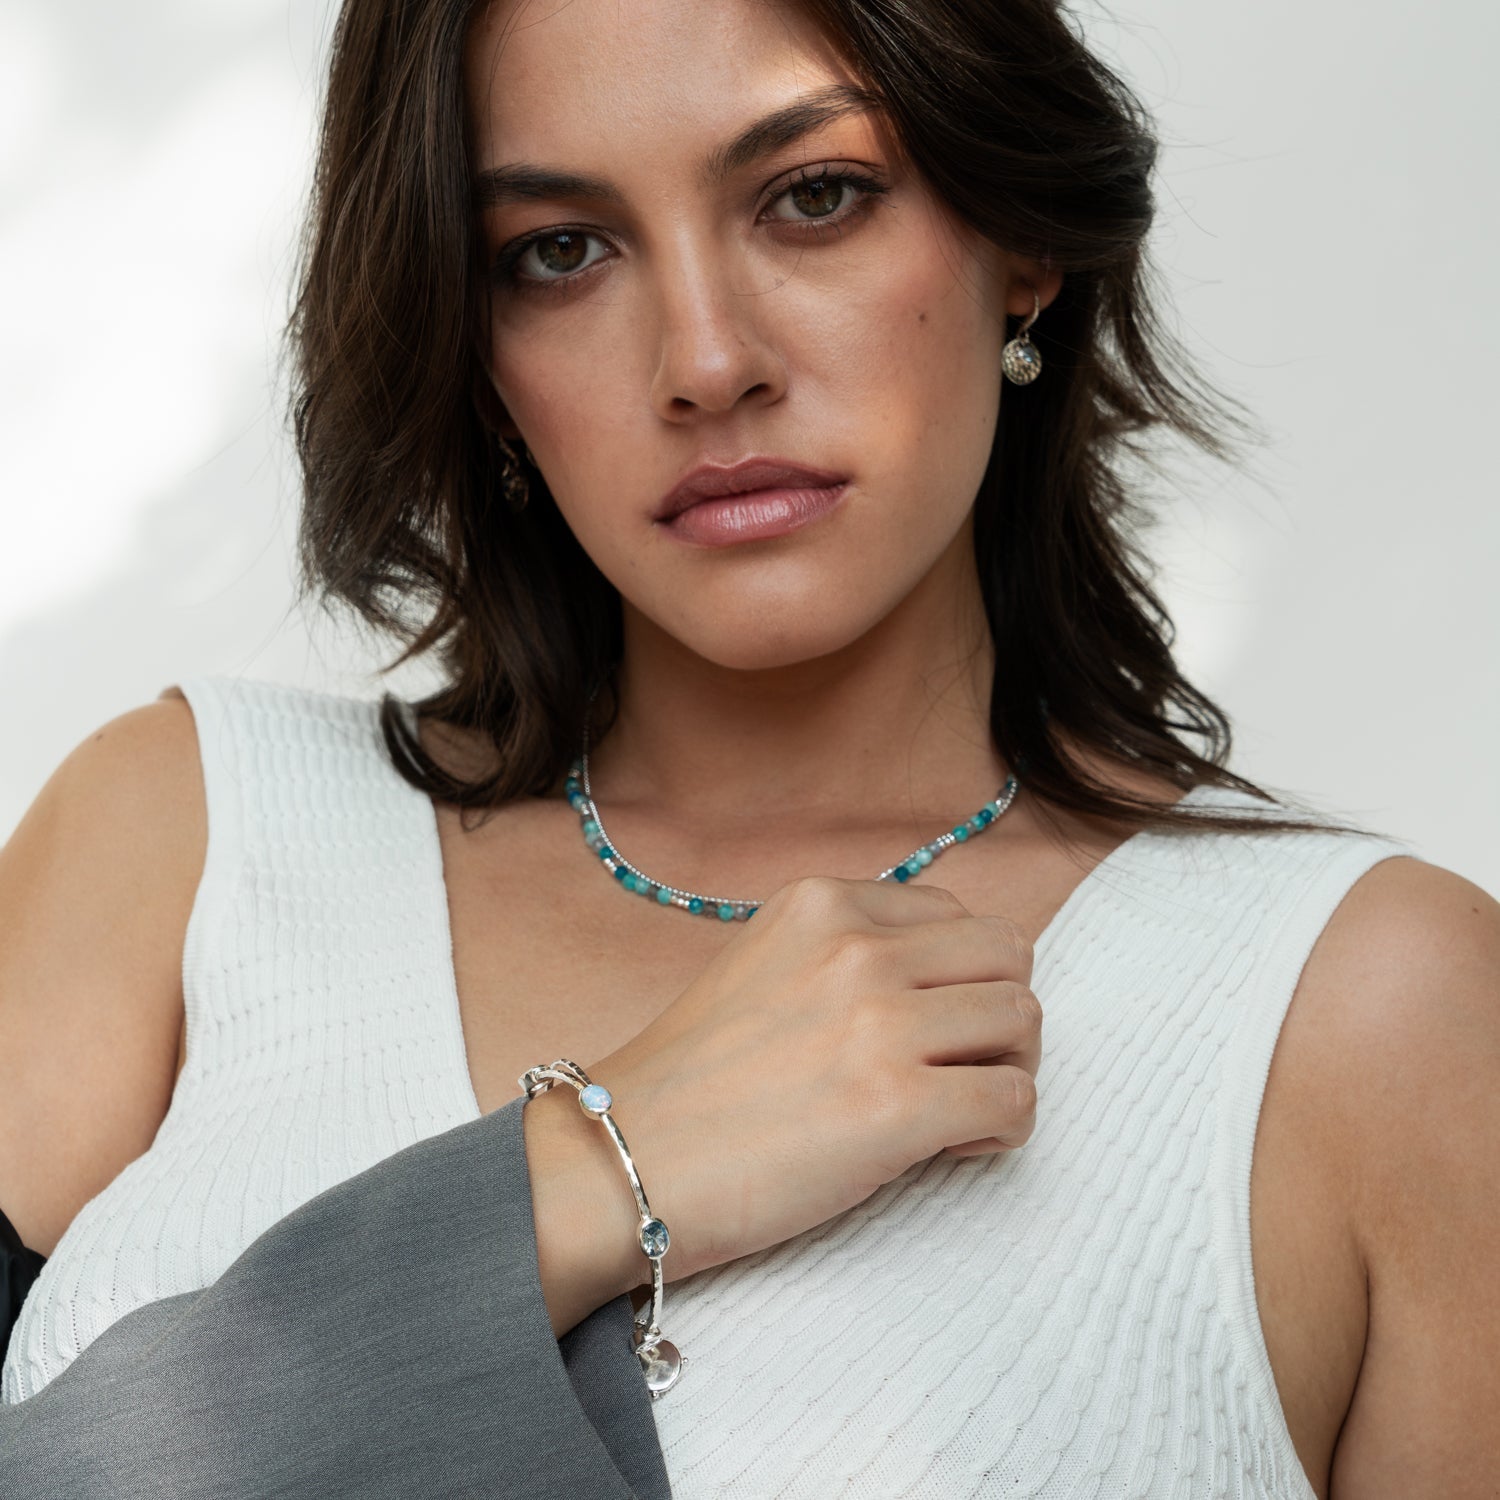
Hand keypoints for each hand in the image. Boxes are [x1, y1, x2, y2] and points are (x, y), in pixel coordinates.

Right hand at [589, 874, 1041, 1281]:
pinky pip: (1015, 1101)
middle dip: (998, 1013)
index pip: (958, 915)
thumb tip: (939, 980)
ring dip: (1006, 1069)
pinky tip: (954, 1147)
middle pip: (1008, 955)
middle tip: (964, 1065)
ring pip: (1023, 1020)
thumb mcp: (763, 966)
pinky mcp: (897, 1106)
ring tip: (959, 1109)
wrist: (619, 1160)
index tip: (931, 1025)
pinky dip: (1002, 1129)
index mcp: (821, 904)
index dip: (959, 976)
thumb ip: (845, 953)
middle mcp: (856, 947)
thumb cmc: (688, 1082)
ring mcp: (879, 1022)